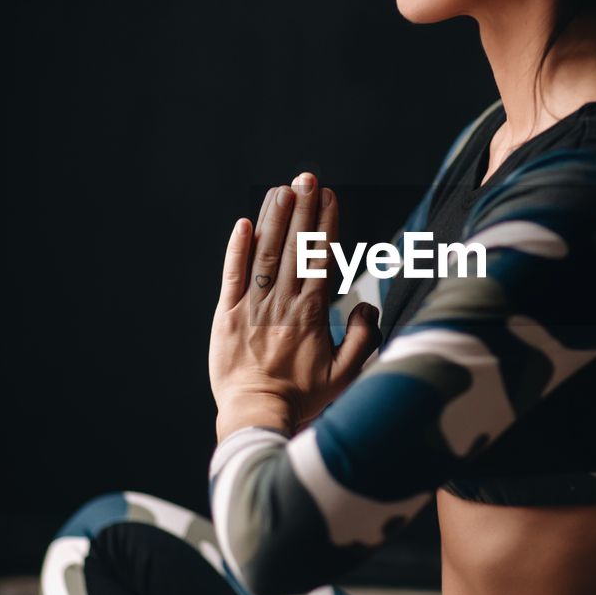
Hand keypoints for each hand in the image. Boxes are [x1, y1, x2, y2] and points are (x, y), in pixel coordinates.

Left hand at [209, 173, 381, 433]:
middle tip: (307, 178)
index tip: (329, 196)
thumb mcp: (346, 375)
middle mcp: (282, 302)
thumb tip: (368, 304)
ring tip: (282, 190)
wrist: (256, 416)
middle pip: (293, 246)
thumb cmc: (302, 398)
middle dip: (302, 209)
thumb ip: (363, 338)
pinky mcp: (227, 315)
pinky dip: (237, 248)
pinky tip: (244, 223)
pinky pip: (231, 275)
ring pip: (264, 253)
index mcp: (312, 313)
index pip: (320, 257)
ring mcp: (252, 306)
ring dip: (274, 219)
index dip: (325, 224)